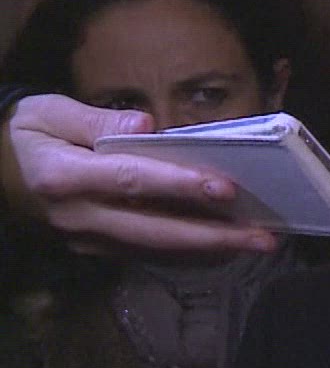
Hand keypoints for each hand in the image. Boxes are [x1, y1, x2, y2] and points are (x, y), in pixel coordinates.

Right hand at [1, 93, 276, 252]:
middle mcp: (78, 216)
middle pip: (154, 230)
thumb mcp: (48, 113)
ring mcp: (86, 239)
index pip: (132, 181)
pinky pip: (147, 254)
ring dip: (209, 250)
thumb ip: (97, 119)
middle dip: (214, 236)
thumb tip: (146, 124)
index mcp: (64, 177)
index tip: (226, 188)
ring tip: (257, 243)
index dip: (180, 185)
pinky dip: (188, 253)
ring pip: (155, 249)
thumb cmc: (25, 133)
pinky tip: (225, 248)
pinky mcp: (95, 249)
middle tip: (265, 237)